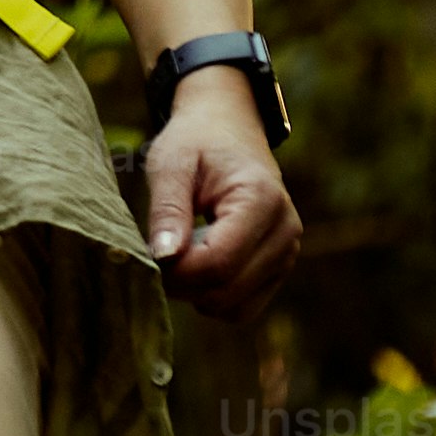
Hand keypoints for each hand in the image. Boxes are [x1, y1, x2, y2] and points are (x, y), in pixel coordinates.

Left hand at [144, 68, 300, 318]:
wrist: (228, 128)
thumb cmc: (195, 141)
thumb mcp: (170, 163)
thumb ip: (167, 210)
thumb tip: (164, 259)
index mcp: (262, 200)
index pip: (219, 262)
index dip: (177, 272)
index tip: (149, 256)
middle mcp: (285, 231)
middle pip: (227, 290)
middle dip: (183, 285)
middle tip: (156, 256)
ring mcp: (287, 253)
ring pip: (236, 307)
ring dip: (198, 294)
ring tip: (180, 252)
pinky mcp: (279, 268)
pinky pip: (243, 307)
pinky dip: (215, 297)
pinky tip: (198, 262)